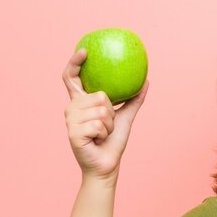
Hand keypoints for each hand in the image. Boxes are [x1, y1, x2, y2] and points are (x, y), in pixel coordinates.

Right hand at [62, 48, 148, 179]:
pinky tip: (98, 140)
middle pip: (98, 95)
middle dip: (110, 112)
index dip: (75, 62)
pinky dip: (105, 133)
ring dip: (109, 124)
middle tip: (106, 126)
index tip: (85, 51)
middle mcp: (72, 109)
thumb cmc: (113, 142)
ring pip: (101, 110)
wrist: (107, 164)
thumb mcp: (126, 117)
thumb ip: (134, 99)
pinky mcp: (73, 133)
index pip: (71, 78)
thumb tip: (146, 80)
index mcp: (80, 102)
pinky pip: (98, 123)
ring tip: (102, 134)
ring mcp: (70, 121)